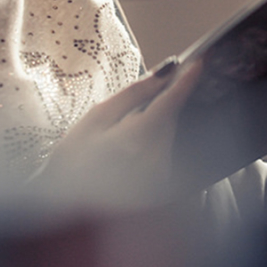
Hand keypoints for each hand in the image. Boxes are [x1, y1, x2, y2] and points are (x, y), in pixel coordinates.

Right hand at [41, 58, 202, 207]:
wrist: (65, 209)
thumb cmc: (73, 162)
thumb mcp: (96, 119)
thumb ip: (132, 93)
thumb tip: (164, 72)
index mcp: (138, 140)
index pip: (173, 101)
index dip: (188, 78)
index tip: (201, 58)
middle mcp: (157, 161)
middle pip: (171, 119)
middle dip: (160, 103)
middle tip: (130, 106)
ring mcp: (162, 177)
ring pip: (168, 135)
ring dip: (153, 126)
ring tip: (118, 140)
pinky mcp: (163, 187)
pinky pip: (163, 153)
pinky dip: (151, 144)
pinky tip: (126, 154)